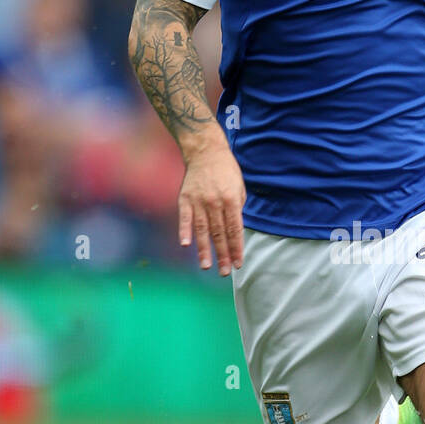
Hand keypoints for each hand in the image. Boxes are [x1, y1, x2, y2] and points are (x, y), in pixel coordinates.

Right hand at [178, 134, 245, 274]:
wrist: (206, 151)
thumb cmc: (226, 171)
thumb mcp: (240, 188)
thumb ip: (237, 209)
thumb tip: (234, 231)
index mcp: (231, 200)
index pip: (235, 230)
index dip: (236, 248)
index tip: (238, 263)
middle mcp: (215, 202)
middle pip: (220, 234)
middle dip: (223, 255)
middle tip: (225, 272)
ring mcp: (199, 201)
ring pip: (203, 230)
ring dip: (204, 249)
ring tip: (206, 266)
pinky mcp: (185, 198)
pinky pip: (185, 218)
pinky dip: (184, 231)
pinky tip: (185, 245)